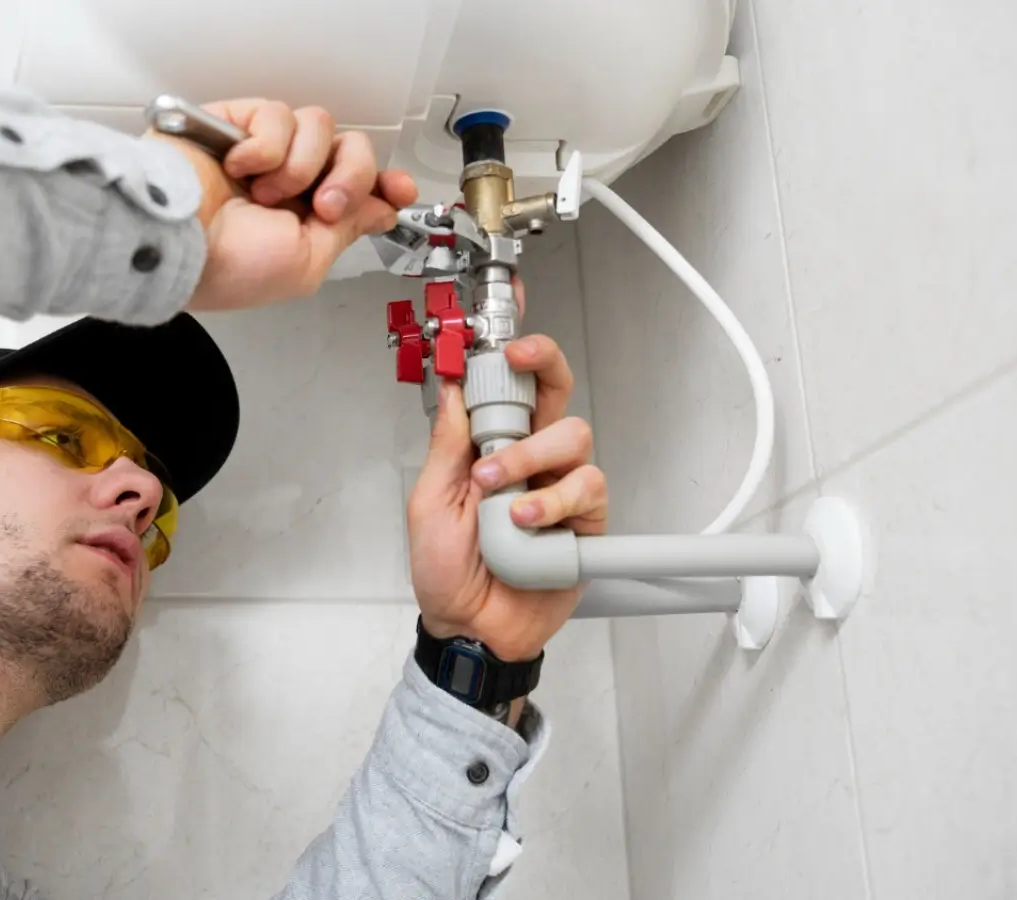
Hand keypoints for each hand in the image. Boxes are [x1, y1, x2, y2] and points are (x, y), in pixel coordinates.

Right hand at [156, 99, 419, 310]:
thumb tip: (381, 209)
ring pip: (318, 127)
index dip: (384, 183)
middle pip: (350, 149)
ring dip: (300, 166)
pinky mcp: (235, 123)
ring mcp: (262, 150)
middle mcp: (288, 181)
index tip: (400, 190)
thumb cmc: (228, 266)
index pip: (358, 186)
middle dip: (349, 177)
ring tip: (266, 193)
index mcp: (306, 218)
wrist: (177, 242)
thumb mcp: (307, 262)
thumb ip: (348, 229)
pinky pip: (277, 115)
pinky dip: (265, 147)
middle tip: (323, 204)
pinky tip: (239, 169)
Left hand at [405, 298, 608, 661]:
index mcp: (490, 447)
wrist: (469, 627)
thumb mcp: (429, 501)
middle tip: (518, 365)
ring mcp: (560, 487)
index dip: (516, 355)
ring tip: (500, 496)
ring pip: (574, 436)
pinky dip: (554, 502)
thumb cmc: (446, 571)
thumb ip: (446, 445)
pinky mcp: (585, 522)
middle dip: (544, 367)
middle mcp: (531, 459)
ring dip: (531, 458)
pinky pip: (587, 489)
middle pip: (557, 392)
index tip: (502, 339)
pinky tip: (527, 523)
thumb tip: (451, 389)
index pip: (510, 388)